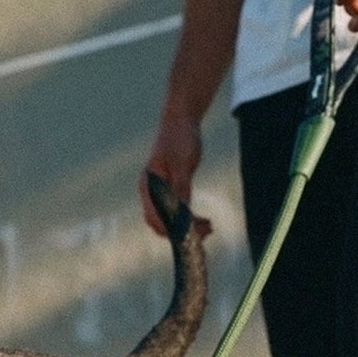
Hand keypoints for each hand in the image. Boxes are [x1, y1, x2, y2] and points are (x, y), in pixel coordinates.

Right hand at [139, 113, 213, 237]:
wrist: (179, 121)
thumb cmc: (179, 139)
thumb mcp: (183, 163)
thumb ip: (181, 187)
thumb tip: (182, 212)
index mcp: (148, 187)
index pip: (155, 218)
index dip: (171, 230)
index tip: (191, 235)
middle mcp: (149, 193)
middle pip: (160, 223)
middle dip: (181, 232)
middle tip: (205, 233)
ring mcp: (158, 192)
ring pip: (168, 219)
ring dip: (187, 227)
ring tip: (208, 227)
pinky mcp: (168, 190)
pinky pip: (175, 210)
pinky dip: (187, 218)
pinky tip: (201, 219)